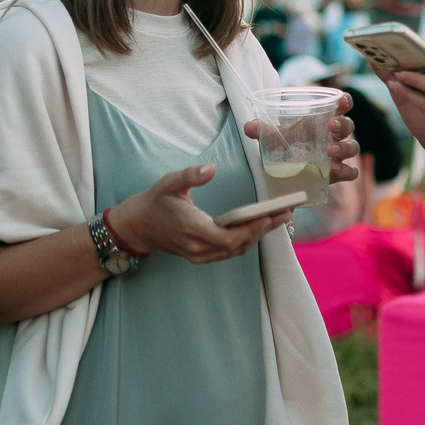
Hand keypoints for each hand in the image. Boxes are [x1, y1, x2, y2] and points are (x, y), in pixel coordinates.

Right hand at [109, 164, 290, 262]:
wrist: (138, 226)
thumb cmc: (155, 202)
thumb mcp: (169, 182)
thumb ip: (190, 175)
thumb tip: (211, 168)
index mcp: (192, 229)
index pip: (229, 237)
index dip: (252, 230)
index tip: (271, 216)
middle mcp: (198, 247)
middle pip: (238, 246)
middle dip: (263, 230)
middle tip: (286, 213)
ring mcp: (200, 255)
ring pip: (236, 251)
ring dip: (258, 236)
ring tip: (279, 219)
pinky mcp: (201, 256)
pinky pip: (229, 252)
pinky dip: (246, 241)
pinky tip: (259, 227)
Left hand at [243, 92, 360, 183]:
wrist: (283, 172)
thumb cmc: (286, 145)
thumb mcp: (273, 136)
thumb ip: (263, 130)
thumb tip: (249, 127)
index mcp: (324, 119)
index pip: (341, 105)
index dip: (345, 101)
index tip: (341, 101)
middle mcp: (334, 135)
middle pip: (348, 126)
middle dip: (343, 124)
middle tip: (331, 126)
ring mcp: (338, 154)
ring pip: (352, 147)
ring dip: (344, 147)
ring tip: (329, 151)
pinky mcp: (337, 174)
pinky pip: (351, 172)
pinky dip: (346, 170)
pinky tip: (334, 169)